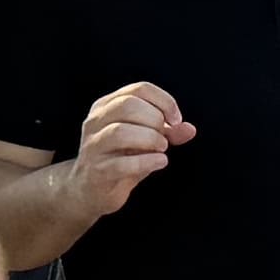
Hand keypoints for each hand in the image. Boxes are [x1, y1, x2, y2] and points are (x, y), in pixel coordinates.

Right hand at [72, 78, 190, 219]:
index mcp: (107, 106)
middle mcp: (95, 121)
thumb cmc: (119, 159)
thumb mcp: (145, 140)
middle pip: (128, 105)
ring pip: (120, 132)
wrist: (89, 191)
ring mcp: (93, 146)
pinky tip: (159, 162)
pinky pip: (122, 163)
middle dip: (155, 119)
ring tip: (161, 149)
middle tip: (164, 137)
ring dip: (150, 139)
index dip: (165, 101)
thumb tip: (189, 129)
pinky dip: (147, 161)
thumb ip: (168, 132)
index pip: (140, 89)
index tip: (177, 120)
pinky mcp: (96, 171)